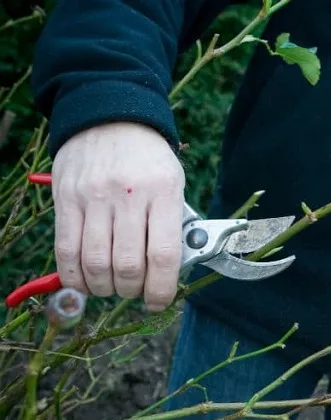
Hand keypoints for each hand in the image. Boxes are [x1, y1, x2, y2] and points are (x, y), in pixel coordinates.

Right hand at [51, 122, 184, 310]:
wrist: (109, 117)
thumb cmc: (148, 159)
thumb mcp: (174, 183)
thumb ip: (173, 224)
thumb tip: (172, 270)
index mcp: (163, 191)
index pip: (163, 254)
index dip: (162, 288)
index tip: (160, 300)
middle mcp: (128, 195)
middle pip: (128, 265)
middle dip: (133, 291)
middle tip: (136, 292)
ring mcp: (93, 197)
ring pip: (96, 263)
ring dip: (105, 288)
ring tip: (113, 287)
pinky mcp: (66, 200)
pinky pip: (66, 250)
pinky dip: (76, 276)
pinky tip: (86, 281)